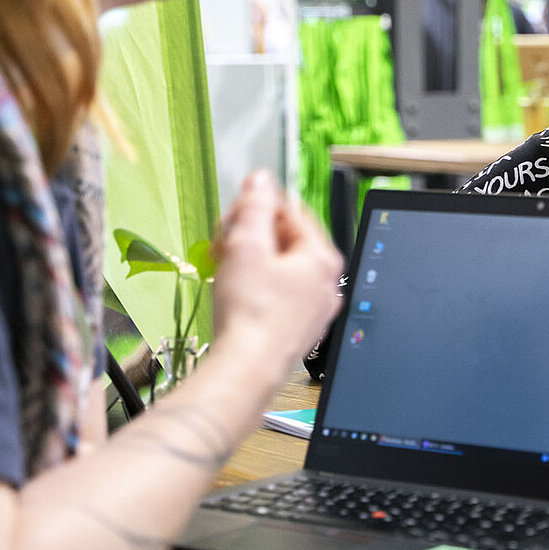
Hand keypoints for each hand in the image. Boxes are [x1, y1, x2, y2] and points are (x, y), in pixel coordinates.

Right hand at [212, 171, 342, 365]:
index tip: (229, 221)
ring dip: (250, 263)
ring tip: (224, 273)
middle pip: (286, 240)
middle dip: (250, 237)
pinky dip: (257, 289)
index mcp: (322, 257)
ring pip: (281, 268)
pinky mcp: (299, 329)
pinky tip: (236, 297)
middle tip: (221, 248)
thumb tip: (261, 180)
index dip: (254, 210)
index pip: (290, 211)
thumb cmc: (250, 311)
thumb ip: (255, 206)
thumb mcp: (246, 245)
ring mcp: (315, 308)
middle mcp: (327, 282)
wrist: (247, 369)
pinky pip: (279, 295)